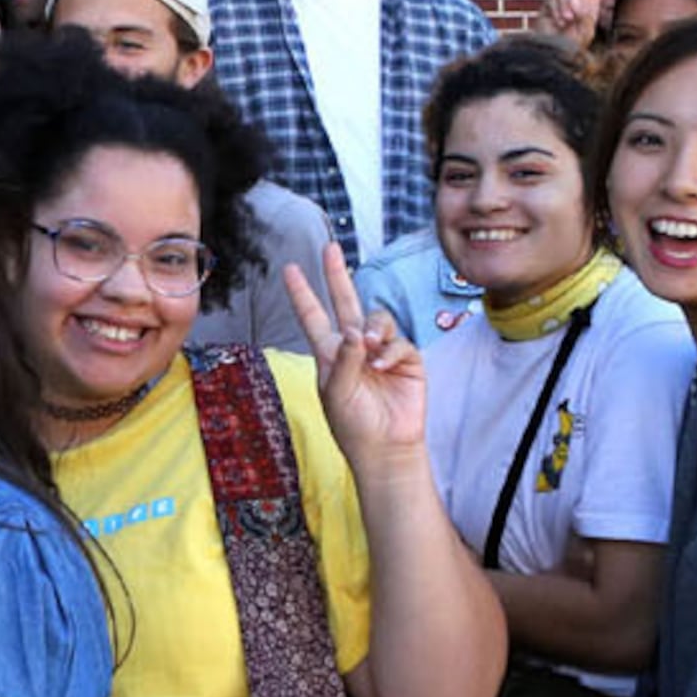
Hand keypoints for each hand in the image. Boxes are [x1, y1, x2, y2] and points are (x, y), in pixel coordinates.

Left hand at [281, 244, 425, 460]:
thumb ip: (343, 360)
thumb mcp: (336, 393)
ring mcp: (382, 351)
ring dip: (375, 329)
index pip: (313, 317)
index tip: (289, 269)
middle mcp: (355, 347)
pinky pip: (400, 342)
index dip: (302, 293)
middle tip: (330, 248)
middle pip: (346, 302)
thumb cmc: (353, 425)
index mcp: (330, 354)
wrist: (385, 447)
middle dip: (337, 276)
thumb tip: (355, 330)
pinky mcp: (407, 360)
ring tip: (371, 348)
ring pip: (378, 319)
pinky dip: (391, 352)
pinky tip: (384, 366)